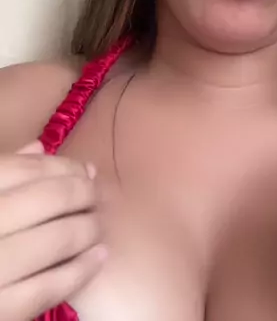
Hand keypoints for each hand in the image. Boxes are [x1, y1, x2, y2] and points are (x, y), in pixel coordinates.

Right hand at [0, 140, 106, 320]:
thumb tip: (38, 149)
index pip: (18, 169)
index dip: (59, 166)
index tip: (85, 169)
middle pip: (42, 200)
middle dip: (79, 194)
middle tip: (95, 195)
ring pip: (52, 241)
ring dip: (85, 228)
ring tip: (97, 223)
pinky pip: (46, 289)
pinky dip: (79, 271)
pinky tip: (97, 257)